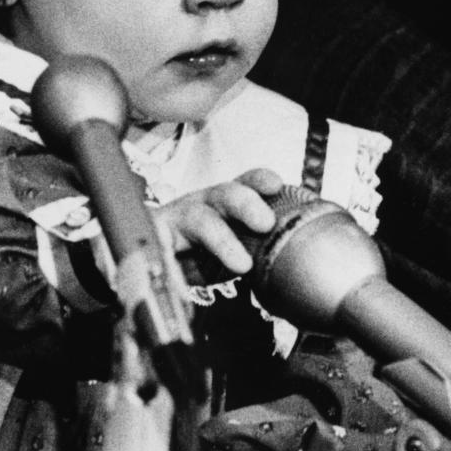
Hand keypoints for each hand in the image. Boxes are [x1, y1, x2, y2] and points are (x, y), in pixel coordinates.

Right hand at [154, 168, 281, 274]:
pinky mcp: (155, 239)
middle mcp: (204, 205)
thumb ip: (259, 252)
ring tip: (241, 264)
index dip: (260, 180)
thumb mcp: (233, 253)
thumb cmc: (198, 255)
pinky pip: (161, 245)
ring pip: (199, 219)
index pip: (246, 183)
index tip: (277, 184)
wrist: (152, 264)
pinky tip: (183, 270)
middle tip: (265, 222)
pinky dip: (172, 256)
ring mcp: (177, 220)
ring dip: (222, 240)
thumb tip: (299, 263)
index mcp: (227, 204)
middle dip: (247, 203)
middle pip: (225, 193)